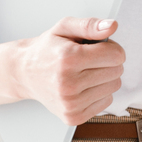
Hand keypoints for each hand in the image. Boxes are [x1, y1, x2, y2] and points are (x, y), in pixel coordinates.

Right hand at [11, 17, 126, 123]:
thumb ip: (90, 25)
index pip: (116, 56)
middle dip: (108, 62)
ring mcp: (70, 104)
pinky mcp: (73, 116)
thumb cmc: (47, 49)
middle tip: (88, 60)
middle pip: (117, 71)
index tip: (98, 47)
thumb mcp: (64, 28)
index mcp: (68, 58)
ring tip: (84, 72)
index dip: (112, 48)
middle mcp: (68, 84)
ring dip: (104, 78)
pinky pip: (107, 101)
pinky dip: (99, 92)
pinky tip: (82, 86)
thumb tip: (112, 26)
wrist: (24, 73)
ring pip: (114, 87)